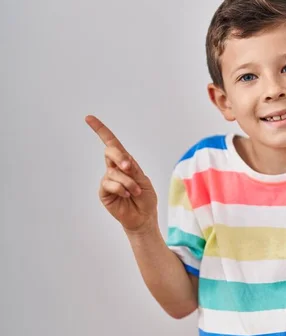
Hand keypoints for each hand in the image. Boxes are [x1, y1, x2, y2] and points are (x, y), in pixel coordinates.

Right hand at [86, 115, 157, 232]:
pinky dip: (121, 188)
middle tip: (129, 167)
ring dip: (128, 182)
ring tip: (135, 192)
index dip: (101, 130)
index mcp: (125, 163)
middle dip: (119, 156)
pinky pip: (109, 184)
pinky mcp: (104, 192)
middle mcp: (114, 169)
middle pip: (110, 151)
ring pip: (114, 172)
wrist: (144, 216)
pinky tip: (127, 195)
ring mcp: (108, 180)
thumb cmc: (146, 198)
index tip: (89, 118)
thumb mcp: (143, 180)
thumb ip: (133, 169)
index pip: (112, 144)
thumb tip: (123, 159)